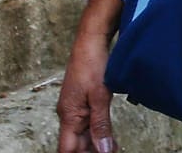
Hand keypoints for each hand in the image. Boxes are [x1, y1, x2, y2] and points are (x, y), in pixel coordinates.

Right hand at [57, 31, 116, 152]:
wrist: (91, 40)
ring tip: (114, 148)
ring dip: (96, 144)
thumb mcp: (100, 97)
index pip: (67, 149)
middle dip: (91, 152)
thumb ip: (101, 125)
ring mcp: (74, 107)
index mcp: (68, 116)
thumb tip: (103, 150)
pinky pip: (87, 124)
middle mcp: (68, 114)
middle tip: (111, 152)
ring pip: (82, 135)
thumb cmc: (92, 63)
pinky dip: (97, 132)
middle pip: (75, 144)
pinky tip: (109, 137)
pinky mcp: (82, 101)